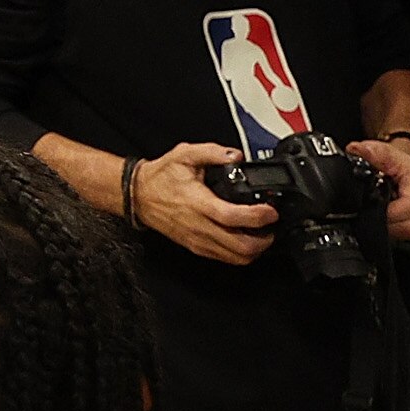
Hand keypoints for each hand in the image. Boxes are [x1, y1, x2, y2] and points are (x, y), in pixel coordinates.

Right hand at [135, 141, 277, 265]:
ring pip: (236, 257)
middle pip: (241, 246)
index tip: (270, 212)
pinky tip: (243, 239)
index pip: (233, 217)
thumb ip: (211, 152)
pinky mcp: (196, 247)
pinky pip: (225, 258)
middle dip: (264, 240)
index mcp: (198, 203)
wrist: (138, 195)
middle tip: (271, 226)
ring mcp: (198, 240)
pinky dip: (240, 253)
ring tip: (261, 234)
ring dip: (255, 249)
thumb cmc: (160, 178)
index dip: (258, 217)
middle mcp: (200, 226)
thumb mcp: (184, 155)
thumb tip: (235, 156)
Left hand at [352, 134, 409, 241]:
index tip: (372, 209)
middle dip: (387, 223)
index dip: (389, 213)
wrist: (407, 168)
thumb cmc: (398, 162)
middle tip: (369, 215)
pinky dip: (397, 230)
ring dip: (392, 228)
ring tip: (377, 216)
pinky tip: (388, 220)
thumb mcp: (384, 152)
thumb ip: (371, 152)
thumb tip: (357, 150)